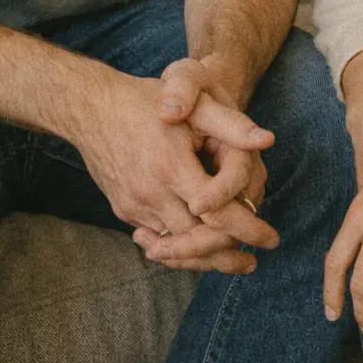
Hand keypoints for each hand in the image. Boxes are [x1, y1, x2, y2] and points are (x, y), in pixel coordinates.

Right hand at [74, 69, 276, 272]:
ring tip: (232, 261)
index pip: (218, 213)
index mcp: (172, 166)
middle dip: (228, 255)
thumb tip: (267, 140)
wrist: (91, 108)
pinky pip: (156, 238)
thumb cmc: (146, 100)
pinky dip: (178, 247)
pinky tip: (197, 248)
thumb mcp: (193, 105)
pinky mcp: (123, 209)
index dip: (248, 228)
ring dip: (204, 257)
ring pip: (175, 246)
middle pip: (197, 240)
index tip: (271, 238)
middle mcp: (151, 192)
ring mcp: (133, 204)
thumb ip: (231, 125)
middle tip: (252, 261)